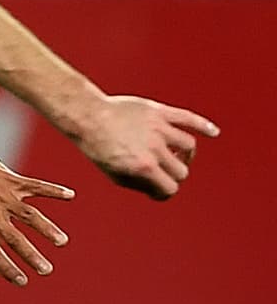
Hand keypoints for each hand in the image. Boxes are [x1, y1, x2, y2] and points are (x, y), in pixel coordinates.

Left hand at [0, 158, 73, 287]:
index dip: (7, 269)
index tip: (23, 282)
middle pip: (15, 239)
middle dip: (32, 256)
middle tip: (47, 270)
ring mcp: (4, 197)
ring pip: (29, 215)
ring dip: (47, 229)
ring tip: (61, 242)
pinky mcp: (13, 181)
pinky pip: (36, 186)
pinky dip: (53, 190)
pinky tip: (70, 196)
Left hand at [74, 95, 218, 199]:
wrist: (89, 117)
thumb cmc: (99, 149)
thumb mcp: (115, 175)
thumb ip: (141, 185)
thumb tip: (162, 191)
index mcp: (143, 167)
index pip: (170, 188)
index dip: (165, 191)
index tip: (158, 189)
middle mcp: (155, 147)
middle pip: (182, 170)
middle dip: (174, 174)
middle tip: (163, 170)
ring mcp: (159, 128)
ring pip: (189, 146)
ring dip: (184, 154)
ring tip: (174, 154)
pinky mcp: (160, 111)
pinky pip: (188, 118)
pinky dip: (204, 126)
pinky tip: (214, 133)